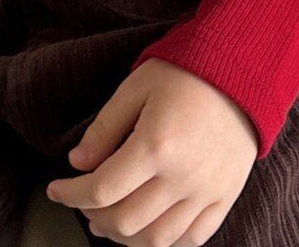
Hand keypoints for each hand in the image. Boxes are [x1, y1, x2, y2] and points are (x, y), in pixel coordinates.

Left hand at [45, 59, 258, 244]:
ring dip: (126, 236)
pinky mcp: (225, 196)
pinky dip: (166, 242)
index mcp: (156, 145)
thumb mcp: (135, 87)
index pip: (102, 189)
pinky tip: (149, 228)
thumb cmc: (186, 71)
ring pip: (158, 239)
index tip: (57, 189)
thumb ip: (104, 128)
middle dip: (94, 216)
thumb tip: (78, 164)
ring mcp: (207, 191)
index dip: (71, 194)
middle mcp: (182, 176)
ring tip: (109, 221)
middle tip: (82, 202)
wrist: (242, 69)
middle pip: (126, 220)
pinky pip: (194, 238)